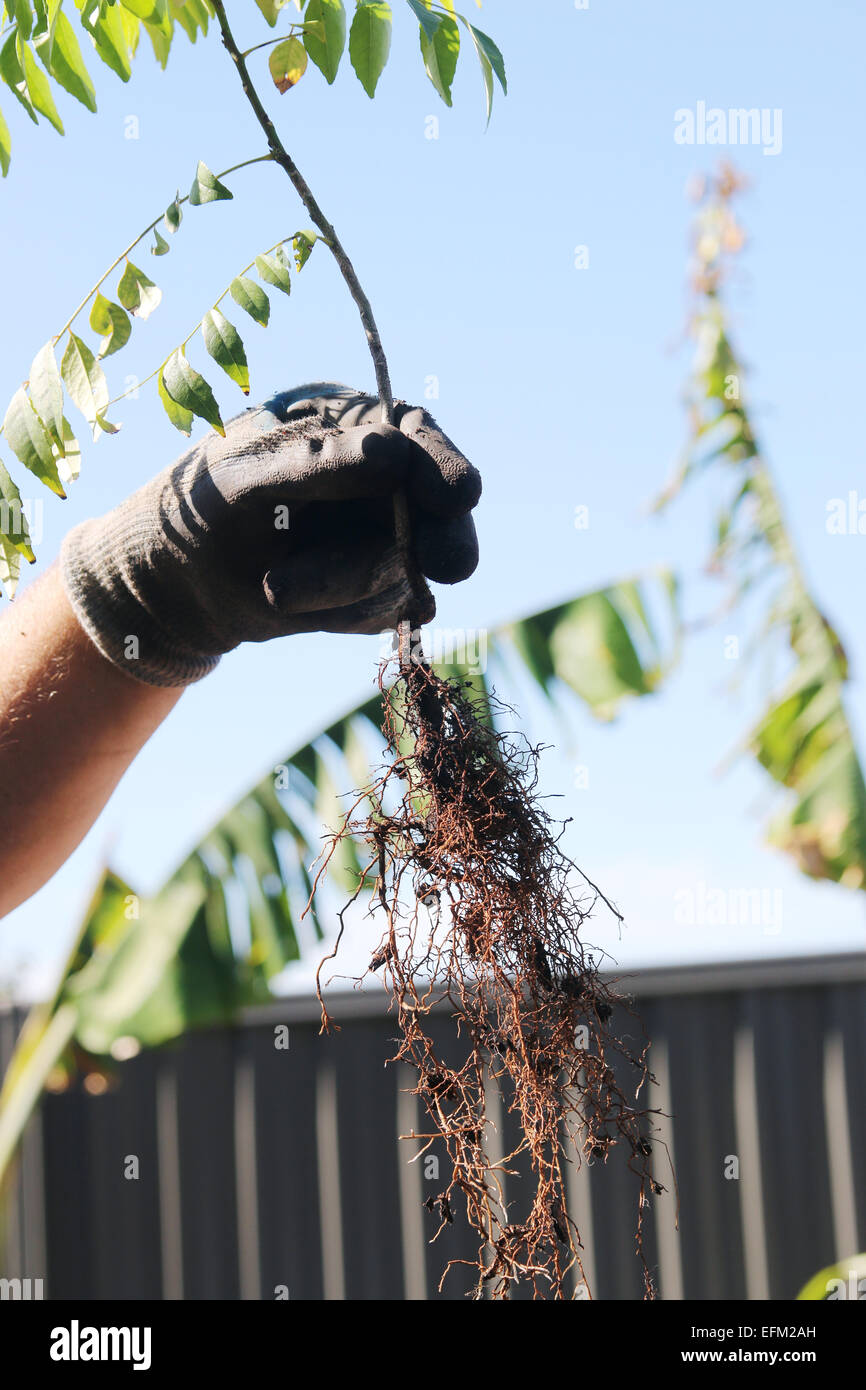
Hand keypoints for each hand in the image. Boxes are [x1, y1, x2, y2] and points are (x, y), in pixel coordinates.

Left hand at [60, 383, 480, 685]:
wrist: (172, 590)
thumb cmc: (199, 511)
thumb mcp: (243, 478)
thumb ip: (316, 463)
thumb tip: (392, 453)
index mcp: (347, 425)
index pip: (415, 435)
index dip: (443, 466)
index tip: (459, 497)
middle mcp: (376, 479)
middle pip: (435, 509)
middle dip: (430, 540)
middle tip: (445, 566)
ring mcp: (382, 536)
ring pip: (408, 568)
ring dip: (346, 587)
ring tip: (275, 589)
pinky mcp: (376, 591)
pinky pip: (388, 610)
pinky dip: (346, 614)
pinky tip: (295, 603)